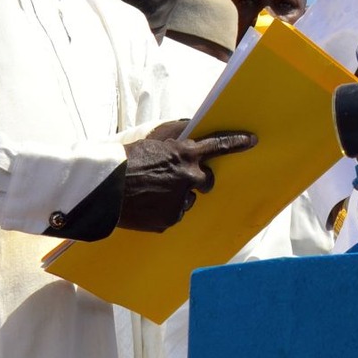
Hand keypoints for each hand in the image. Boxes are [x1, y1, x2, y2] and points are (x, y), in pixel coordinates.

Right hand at [118, 119, 255, 232]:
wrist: (105, 188)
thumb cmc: (125, 161)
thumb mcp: (153, 143)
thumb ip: (176, 143)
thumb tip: (190, 137)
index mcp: (185, 153)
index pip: (219, 145)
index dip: (237, 142)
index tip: (252, 140)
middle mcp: (189, 177)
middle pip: (207, 181)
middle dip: (199, 181)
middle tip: (180, 180)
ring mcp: (180, 200)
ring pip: (187, 200)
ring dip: (176, 197)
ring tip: (150, 193)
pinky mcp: (169, 220)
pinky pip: (173, 215)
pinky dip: (163, 212)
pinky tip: (146, 206)